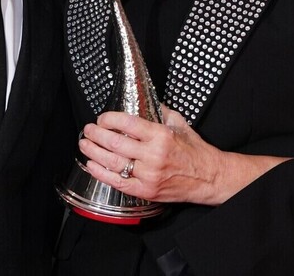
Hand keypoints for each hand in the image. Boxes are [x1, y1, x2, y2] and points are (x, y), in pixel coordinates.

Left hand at [78, 106, 225, 204]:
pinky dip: (101, 173)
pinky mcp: (146, 191)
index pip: (127, 123)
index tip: (102, 118)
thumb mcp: (180, 124)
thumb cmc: (195, 151)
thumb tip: (146, 102)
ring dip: (94, 152)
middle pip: (115, 142)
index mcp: (161, 135)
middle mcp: (153, 155)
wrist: (208, 177)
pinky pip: (118, 182)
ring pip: (113, 162)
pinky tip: (92, 165)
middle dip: (96, 134)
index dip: (109, 119)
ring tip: (84, 145)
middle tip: (88, 130)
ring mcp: (148, 175)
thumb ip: (161, 112)